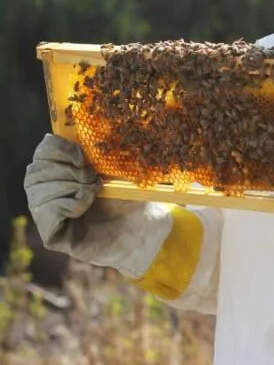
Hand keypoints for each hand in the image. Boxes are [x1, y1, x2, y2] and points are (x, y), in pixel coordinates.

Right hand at [23, 133, 170, 279]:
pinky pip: (45, 212)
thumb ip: (106, 153)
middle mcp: (50, 192)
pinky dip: (67, 204)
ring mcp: (48, 214)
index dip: (56, 148)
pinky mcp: (52, 235)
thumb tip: (99, 129)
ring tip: (94, 191)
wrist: (146, 233)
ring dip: (69, 186)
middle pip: (35, 170)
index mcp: (65, 170)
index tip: (81, 155)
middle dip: (65, 169)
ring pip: (37, 190)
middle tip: (91, 176)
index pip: (43, 152)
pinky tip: (85, 205)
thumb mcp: (122, 171)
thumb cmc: (135, 199)